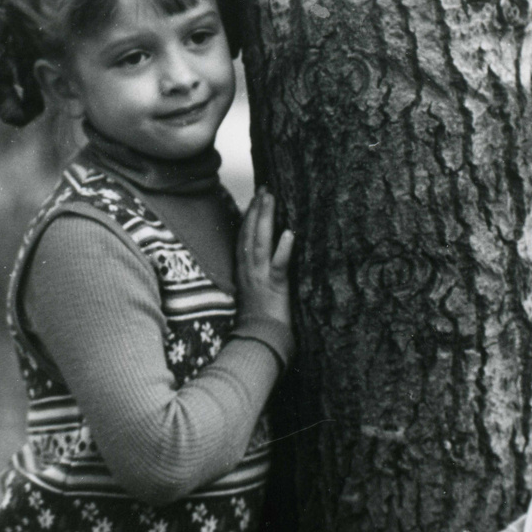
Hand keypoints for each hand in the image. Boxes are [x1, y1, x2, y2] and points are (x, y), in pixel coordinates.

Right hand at [236, 187, 293, 326]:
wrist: (258, 341)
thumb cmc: (259, 321)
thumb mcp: (252, 293)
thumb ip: (255, 275)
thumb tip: (262, 260)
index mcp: (243, 271)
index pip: (243, 237)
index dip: (248, 217)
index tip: (255, 198)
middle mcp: (248, 271)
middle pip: (249, 234)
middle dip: (256, 210)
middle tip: (265, 189)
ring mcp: (260, 278)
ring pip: (260, 243)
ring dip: (265, 219)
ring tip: (271, 199)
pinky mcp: (275, 288)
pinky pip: (279, 266)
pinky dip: (283, 249)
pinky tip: (289, 234)